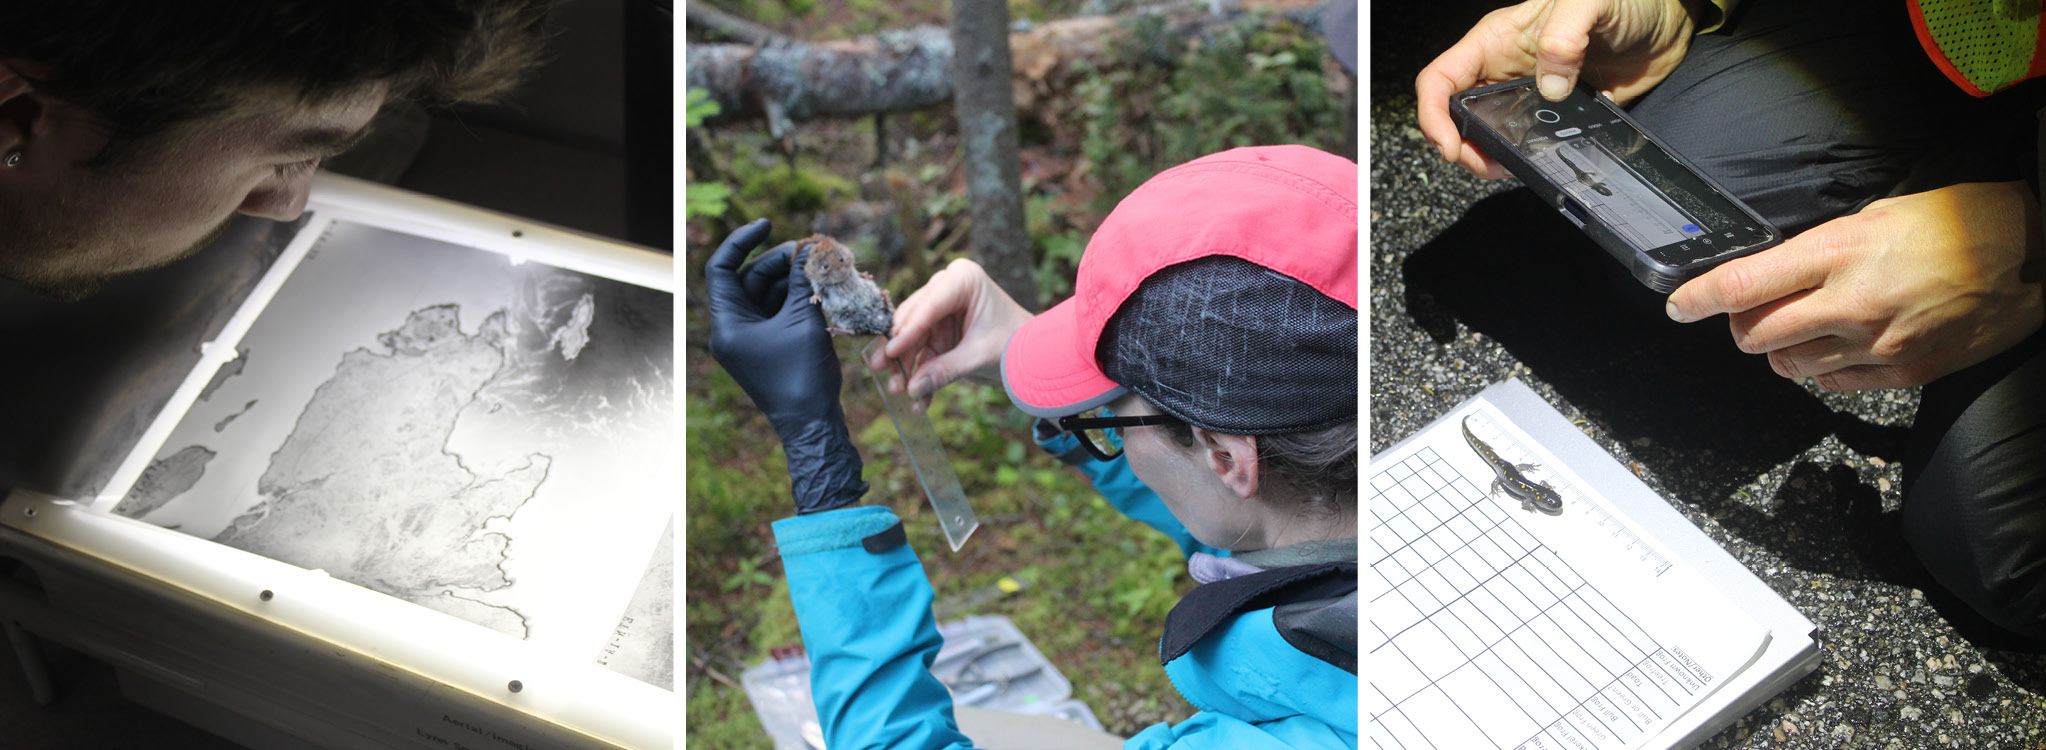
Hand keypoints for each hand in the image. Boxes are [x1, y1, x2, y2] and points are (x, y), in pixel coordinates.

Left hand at [705, 218, 865, 513]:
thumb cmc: (802, 377)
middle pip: (748, 278)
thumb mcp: (803, 321)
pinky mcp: (768, 346)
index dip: (742, 240)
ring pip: (765, 294)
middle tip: (808, 252)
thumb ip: (802, 282)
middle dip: (778, 261)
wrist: (812, 424)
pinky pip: (777, 311)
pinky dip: (796, 298)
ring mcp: (750, 339)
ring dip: (791, 279)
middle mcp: (732, 330)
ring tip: (819, 269)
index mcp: (727, 324)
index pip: (722, 268)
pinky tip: (819, 289)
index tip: (768, 223)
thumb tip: (807, 250)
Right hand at [863, 258, 1033, 408]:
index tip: (890, 353)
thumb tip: (912, 390)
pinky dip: (920, 373)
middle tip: (884, 374)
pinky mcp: (939, 330)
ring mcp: (941, 309)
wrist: (1036, 353)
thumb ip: (945, 370)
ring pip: (912, 337)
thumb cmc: (1016, 344)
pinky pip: (922, 351)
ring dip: (906, 366)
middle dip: (901, 351)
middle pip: (913, 320)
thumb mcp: (980, 356)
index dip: (908, 332)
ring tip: (898, 391)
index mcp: (963, 279)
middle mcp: (947, 287)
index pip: (929, 306)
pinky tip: (918, 400)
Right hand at [1415, 0, 1699, 177]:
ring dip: (1490, 158)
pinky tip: (1536, 163)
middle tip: (1486, 165)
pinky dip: (1525, 159)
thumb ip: (1565, 36)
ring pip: (1488, 134)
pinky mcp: (1557, 116)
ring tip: (1508, 168)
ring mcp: (1528, 95)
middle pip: (1457, 115)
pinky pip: (1529, 144)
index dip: (1434, 114)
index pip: (1441, 78)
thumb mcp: (1589, 0)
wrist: (1666, 21)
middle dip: (1462, 145)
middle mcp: (1505, 70)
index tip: (1449, 143)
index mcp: (1496, 41)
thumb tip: (1550, 86)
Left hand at [1667, 181, 2045, 390]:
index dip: (1700, 297)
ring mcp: (1877, 344)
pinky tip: (1840, 343)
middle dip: (1741, 326)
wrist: (2035, 255)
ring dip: (1780, 348)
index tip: (1680, 303)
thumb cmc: (1962, 224)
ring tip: (1805, 323)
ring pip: (1787, 364)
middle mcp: (1851, 303)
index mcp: (1840, 252)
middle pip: (1754, 334)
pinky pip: (1831, 384)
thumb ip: (1817, 251)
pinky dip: (1821, 367)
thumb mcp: (1877, 217)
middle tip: (1753, 312)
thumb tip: (1773, 275)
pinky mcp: (1901, 373)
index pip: (1744, 284)